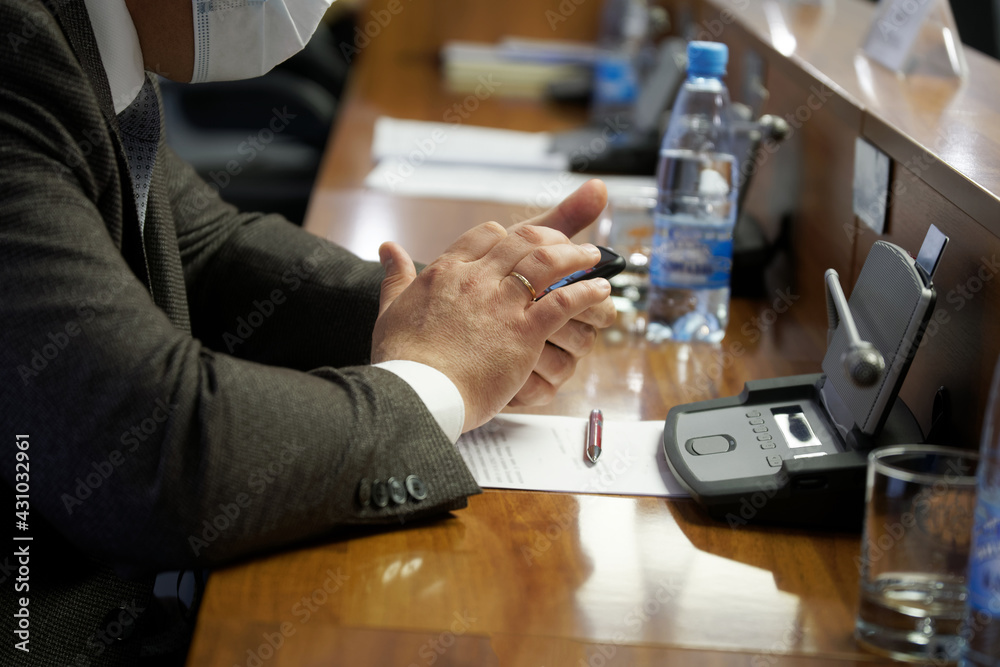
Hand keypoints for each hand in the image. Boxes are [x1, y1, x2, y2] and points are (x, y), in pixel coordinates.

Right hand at [372, 189, 611, 430]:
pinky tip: (600, 290)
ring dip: (575, 255)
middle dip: (551, 237)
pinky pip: (564, 302)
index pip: (485, 235)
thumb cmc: (402, 360)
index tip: (523, 240)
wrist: (415, 394)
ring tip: (593, 257)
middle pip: (522, 240)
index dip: (509, 234)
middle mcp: (476, 279)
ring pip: (547, 262)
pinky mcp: (524, 333)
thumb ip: (395, 277)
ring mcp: (502, 304)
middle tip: (569, 242)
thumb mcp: (390, 309)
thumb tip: (387, 248)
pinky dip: (586, 292)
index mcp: (445, 272)